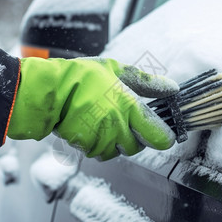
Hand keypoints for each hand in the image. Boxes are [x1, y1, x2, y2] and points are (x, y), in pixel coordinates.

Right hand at [7, 57, 178, 159]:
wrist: (49, 91)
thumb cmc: (82, 76)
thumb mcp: (116, 69)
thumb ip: (146, 82)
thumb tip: (172, 88)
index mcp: (129, 107)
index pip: (159, 136)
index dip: (165, 137)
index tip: (164, 133)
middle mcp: (117, 127)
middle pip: (139, 146)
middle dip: (137, 137)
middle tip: (126, 120)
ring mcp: (101, 139)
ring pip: (120, 151)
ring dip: (117, 140)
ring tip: (105, 120)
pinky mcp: (86, 147)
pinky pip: (101, 152)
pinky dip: (100, 144)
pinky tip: (93, 127)